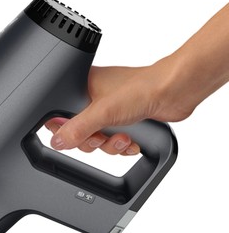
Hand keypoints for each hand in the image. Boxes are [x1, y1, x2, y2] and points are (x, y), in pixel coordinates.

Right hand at [46, 57, 196, 154]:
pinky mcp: (124, 120)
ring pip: (97, 139)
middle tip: (103, 137)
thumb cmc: (142, 88)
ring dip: (110, 144)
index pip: (60, 114)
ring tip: (123, 137)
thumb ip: (77, 128)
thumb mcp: (102, 112)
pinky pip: (113, 141)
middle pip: (79, 132)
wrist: (174, 92)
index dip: (65, 129)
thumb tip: (58, 141)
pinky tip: (131, 140)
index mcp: (82, 87)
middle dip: (93, 140)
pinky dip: (122, 145)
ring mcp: (110, 110)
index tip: (75, 136)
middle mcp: (94, 97)